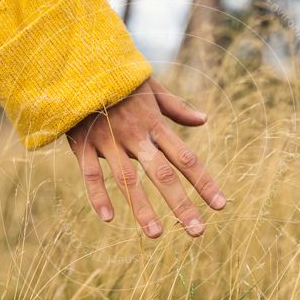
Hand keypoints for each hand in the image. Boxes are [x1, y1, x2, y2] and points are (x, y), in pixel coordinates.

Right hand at [66, 77, 225, 237]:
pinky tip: (108, 218)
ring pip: (127, 179)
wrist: (78, 64)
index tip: (220, 205)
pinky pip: (90, 173)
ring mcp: (108, 140)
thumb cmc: (118, 78)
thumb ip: (176, 107)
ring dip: (142, 208)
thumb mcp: (151, 87)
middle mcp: (135, 135)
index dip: (204, 182)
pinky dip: (98, 195)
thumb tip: (204, 120)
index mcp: (154, 124)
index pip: (186, 158)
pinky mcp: (83, 143)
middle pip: (162, 174)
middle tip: (197, 231)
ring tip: (156, 235)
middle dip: (181, 204)